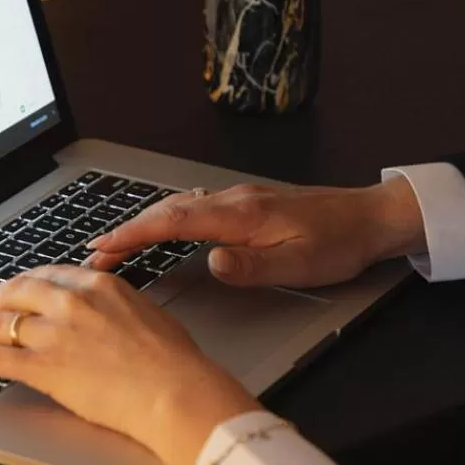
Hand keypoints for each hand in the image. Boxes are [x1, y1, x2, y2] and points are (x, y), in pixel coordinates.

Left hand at [0, 266, 256, 464]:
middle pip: (14, 294)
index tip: (11, 290)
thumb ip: (115, 309)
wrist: (174, 390)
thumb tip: (105, 319)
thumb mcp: (145, 315)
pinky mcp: (41, 366)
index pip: (47, 276)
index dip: (21, 285)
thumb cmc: (173, 362)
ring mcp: (52, 332)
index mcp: (98, 284)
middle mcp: (69, 301)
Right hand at [86, 176, 425, 288]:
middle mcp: (233, 200)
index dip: (132, 235)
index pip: (173, 223)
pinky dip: (167, 217)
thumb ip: (252, 267)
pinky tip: (163, 226)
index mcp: (240, 215)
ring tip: (116, 243)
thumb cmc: (338, 244)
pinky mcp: (248, 202)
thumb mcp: (299, 266)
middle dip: (126, 230)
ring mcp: (239, 198)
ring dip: (144, 223)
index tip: (102, 250)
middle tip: (94, 255)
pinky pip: (194, 207)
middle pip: (167, 211)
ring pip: (179, 206)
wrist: (370, 217)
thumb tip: (212, 264)